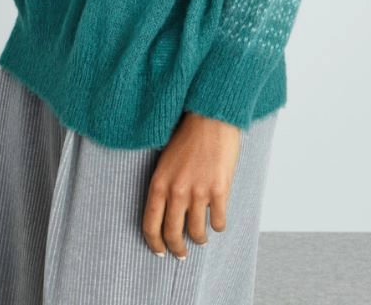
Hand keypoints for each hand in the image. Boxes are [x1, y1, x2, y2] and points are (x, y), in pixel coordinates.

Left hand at [141, 111, 241, 258]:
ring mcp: (198, 192)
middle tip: (181, 254)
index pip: (151, 225)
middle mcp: (176, 191)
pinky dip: (218, 225)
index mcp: (159, 183)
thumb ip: (164, 185)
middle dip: (177, 249)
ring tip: (201, 238)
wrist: (210, 117)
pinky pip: (218, 221)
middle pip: (173, 234)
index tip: (159, 251)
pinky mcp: (219, 191)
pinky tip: (217, 222)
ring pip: (197, 232)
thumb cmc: (187, 134)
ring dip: (199, 239)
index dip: (154, 243)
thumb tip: (166, 210)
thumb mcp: (165, 160)